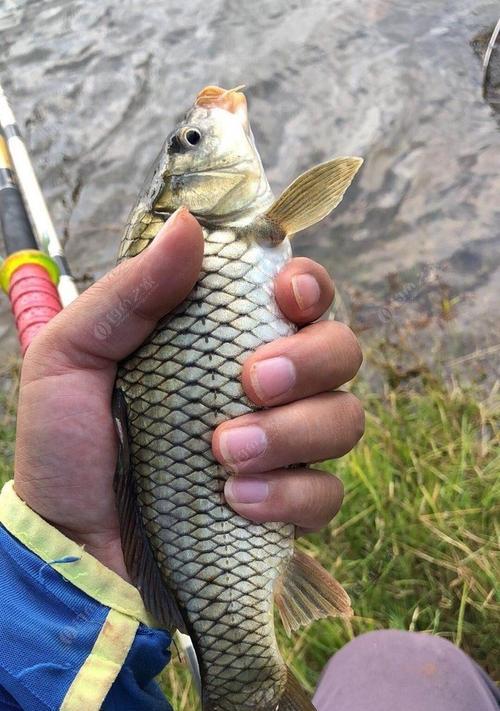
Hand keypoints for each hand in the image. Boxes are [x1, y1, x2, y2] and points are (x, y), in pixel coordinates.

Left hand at [14, 210, 362, 579]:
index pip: (299, 295)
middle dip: (309, 360)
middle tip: (251, 382)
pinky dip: (287, 495)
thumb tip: (190, 224)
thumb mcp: (74, 355)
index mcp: (222, 339)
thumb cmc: (68, 441)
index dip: (310, 285)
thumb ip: (131, 291)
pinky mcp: (286, 507)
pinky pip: (326, 494)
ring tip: (224, 451)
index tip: (286, 296)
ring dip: (293, 432)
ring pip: (345, 419)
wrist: (68, 540)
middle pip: (340, 351)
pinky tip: (233, 500)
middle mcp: (265, 386)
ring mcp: (283, 447)